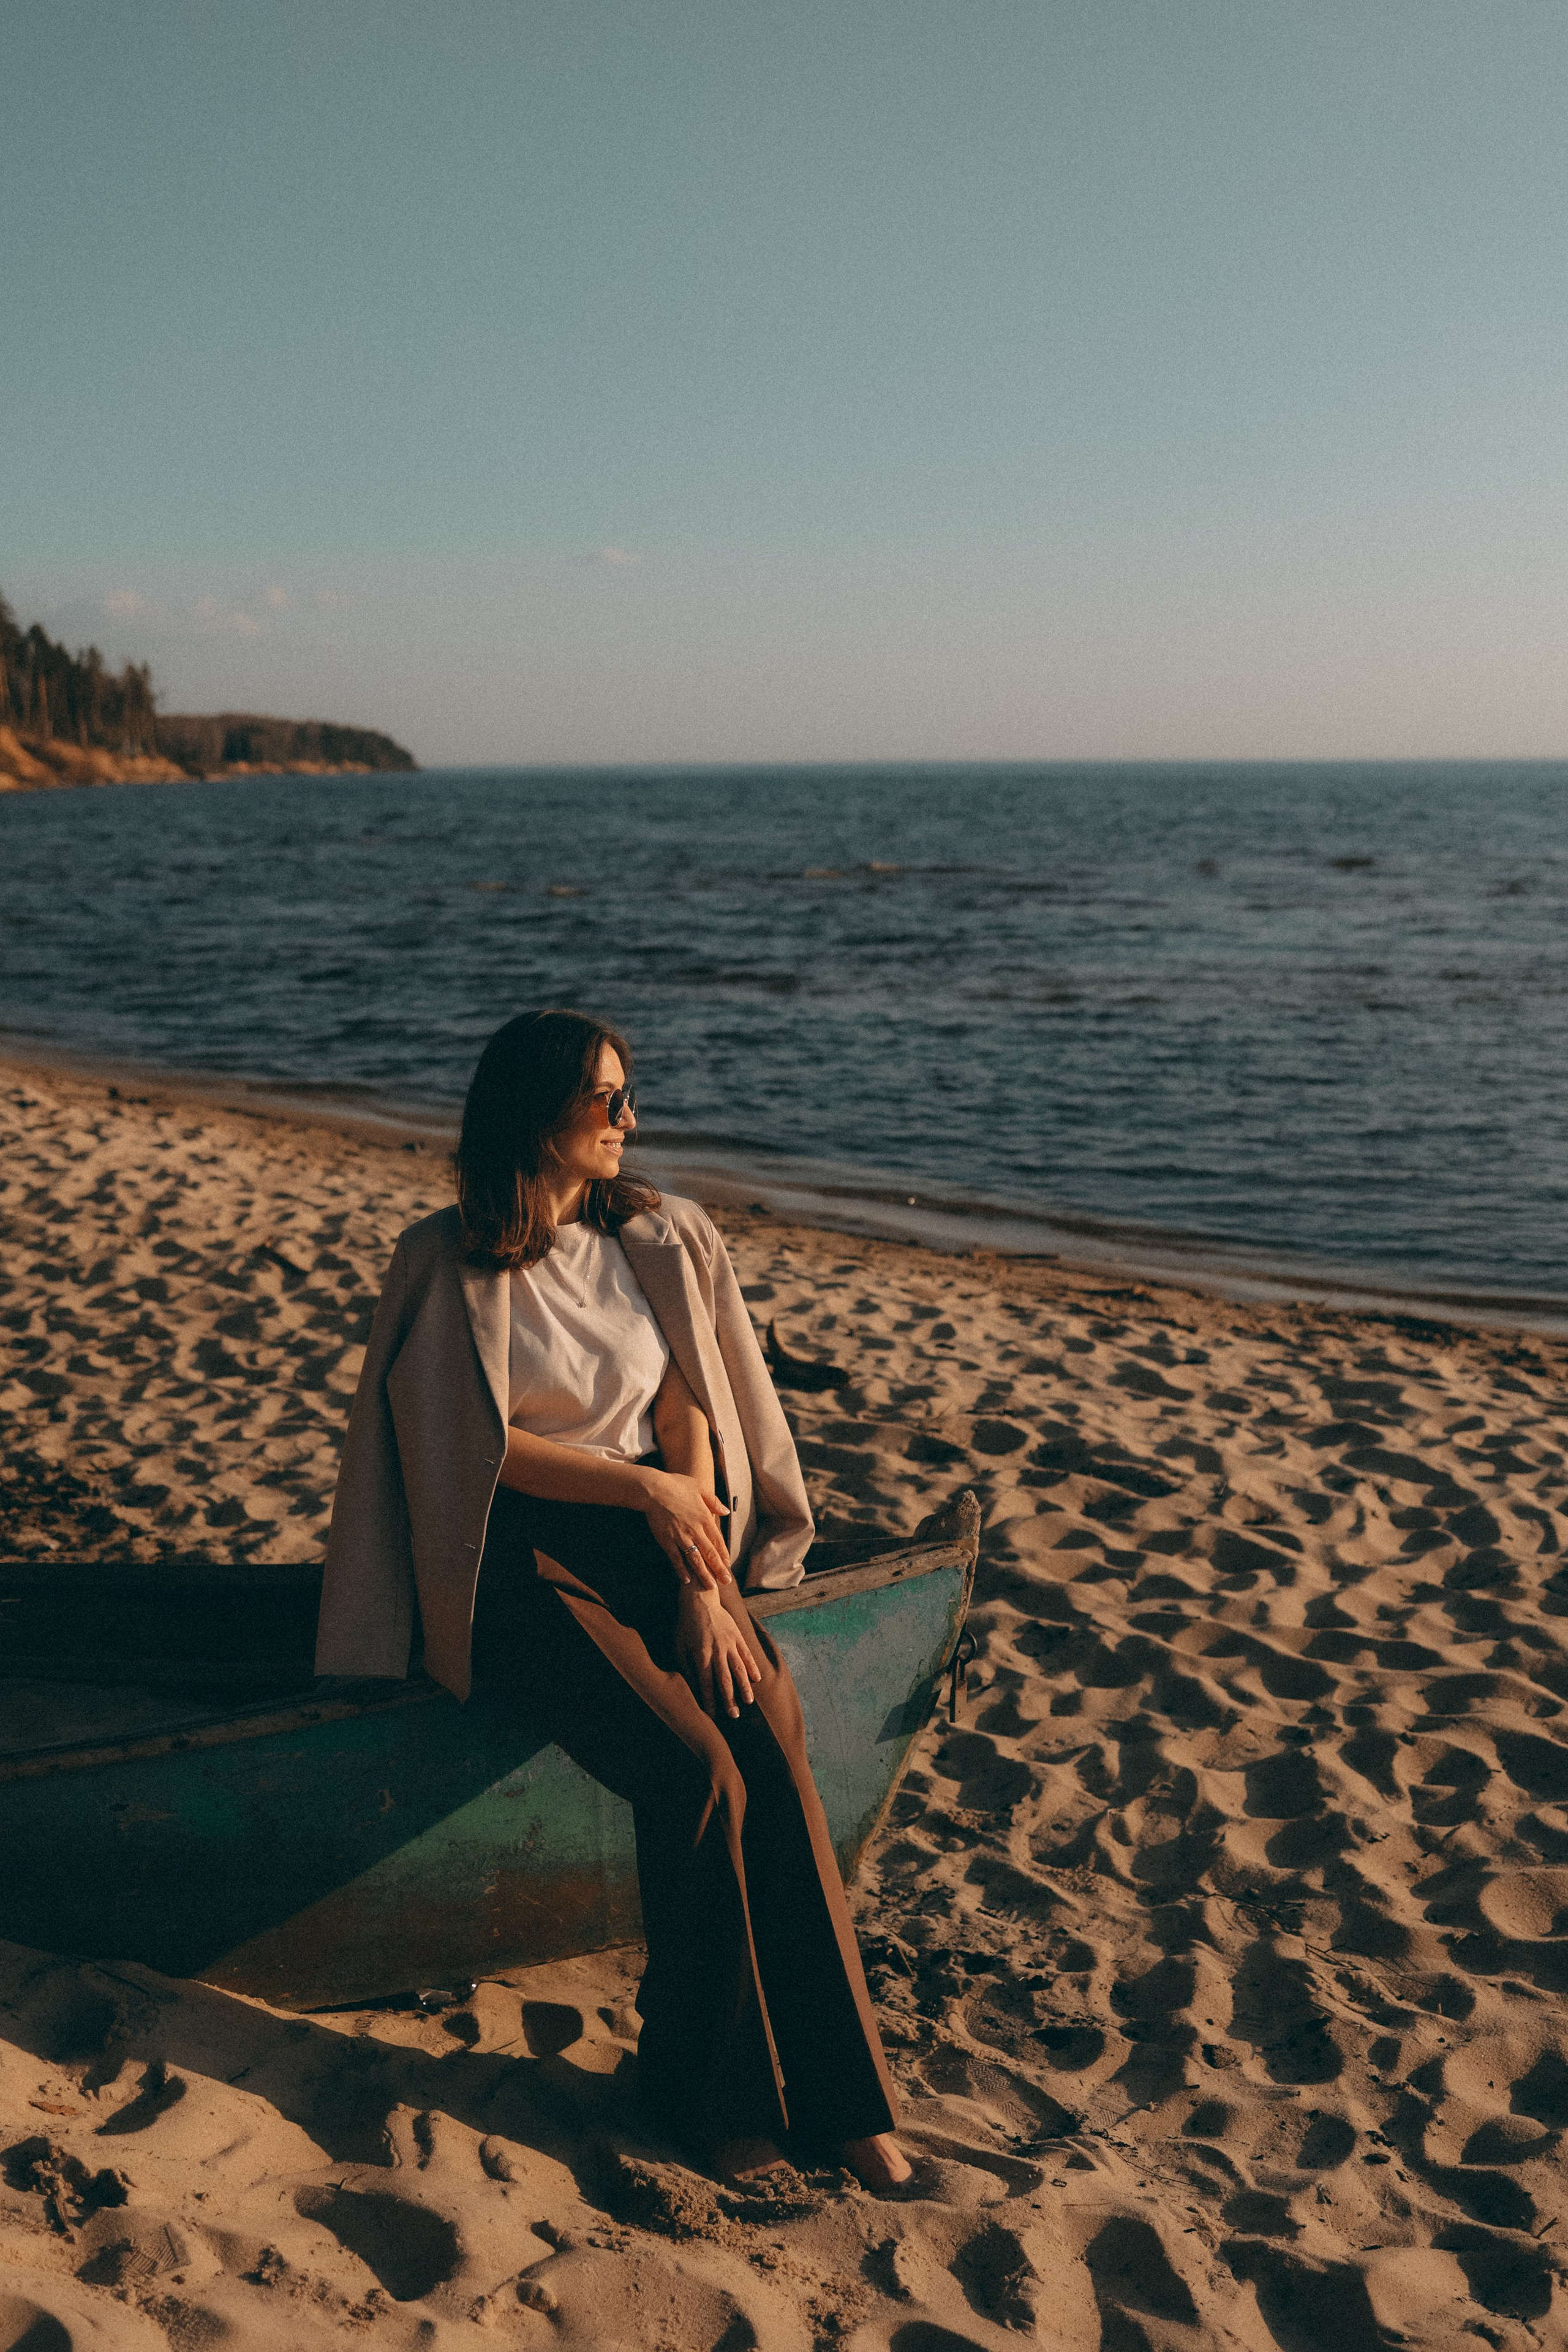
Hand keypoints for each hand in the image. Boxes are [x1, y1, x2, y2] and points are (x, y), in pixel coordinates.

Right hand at [640, 1468, 731, 1589]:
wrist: (653, 1489)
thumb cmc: (676, 1484)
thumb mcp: (699, 1487)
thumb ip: (713, 1501)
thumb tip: (725, 1511)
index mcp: (704, 1517)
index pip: (718, 1541)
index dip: (723, 1555)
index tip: (728, 1565)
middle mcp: (695, 1529)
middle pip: (710, 1554)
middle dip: (719, 1570)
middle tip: (726, 1582)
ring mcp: (681, 1536)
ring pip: (695, 1559)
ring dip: (704, 1574)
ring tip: (710, 1586)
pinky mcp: (666, 1540)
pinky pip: (676, 1558)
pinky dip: (681, 1570)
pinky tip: (686, 1580)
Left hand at [676, 1587, 762, 1719]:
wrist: (699, 1598)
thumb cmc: (685, 1624)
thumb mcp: (679, 1646)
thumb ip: (686, 1667)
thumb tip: (692, 1687)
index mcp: (701, 1654)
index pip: (706, 1684)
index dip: (710, 1701)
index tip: (713, 1716)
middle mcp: (717, 1650)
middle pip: (725, 1679)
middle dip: (729, 1699)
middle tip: (734, 1716)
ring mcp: (730, 1642)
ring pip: (739, 1668)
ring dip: (744, 1687)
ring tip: (748, 1702)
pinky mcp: (738, 1635)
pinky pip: (747, 1654)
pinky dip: (753, 1667)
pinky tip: (757, 1679)